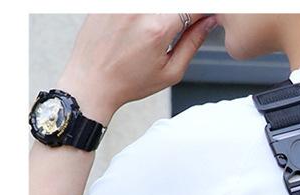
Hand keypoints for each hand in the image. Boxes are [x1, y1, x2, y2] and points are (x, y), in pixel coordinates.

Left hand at [55, 13, 217, 124]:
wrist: (91, 81)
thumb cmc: (128, 82)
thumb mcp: (170, 72)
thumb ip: (192, 44)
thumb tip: (208, 24)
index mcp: (157, 29)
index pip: (193, 7)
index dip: (203, 12)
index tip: (204, 18)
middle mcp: (139, 10)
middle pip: (174, 4)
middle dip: (182, 13)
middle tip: (175, 30)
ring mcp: (122, 3)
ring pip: (156, 4)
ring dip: (163, 14)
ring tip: (153, 33)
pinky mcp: (108, 1)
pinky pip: (133, 3)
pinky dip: (144, 13)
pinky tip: (138, 31)